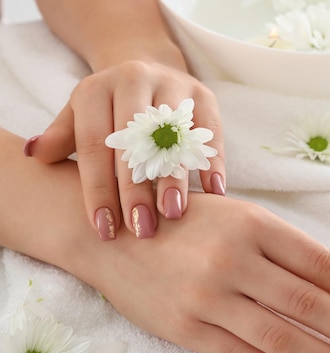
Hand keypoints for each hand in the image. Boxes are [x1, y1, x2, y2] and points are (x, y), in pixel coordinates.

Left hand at [25, 60, 224, 240]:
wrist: (146, 66)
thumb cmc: (109, 107)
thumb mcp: (79, 115)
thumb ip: (60, 137)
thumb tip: (35, 155)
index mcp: (97, 89)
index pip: (95, 145)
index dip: (99, 190)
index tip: (104, 229)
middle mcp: (134, 80)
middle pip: (135, 142)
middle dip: (137, 190)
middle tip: (141, 228)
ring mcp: (172, 85)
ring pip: (174, 137)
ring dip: (175, 177)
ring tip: (173, 213)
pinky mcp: (203, 95)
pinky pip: (210, 131)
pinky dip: (213, 161)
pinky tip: (214, 191)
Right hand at [73, 193, 329, 352]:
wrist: (112, 234)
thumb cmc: (185, 223)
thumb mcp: (238, 219)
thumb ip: (284, 250)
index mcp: (255, 224)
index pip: (323, 265)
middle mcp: (235, 259)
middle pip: (311, 304)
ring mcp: (210, 297)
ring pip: (285, 337)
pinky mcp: (187, 329)